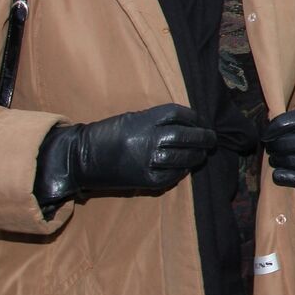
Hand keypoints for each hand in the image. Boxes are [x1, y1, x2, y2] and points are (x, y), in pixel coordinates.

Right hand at [33, 104, 216, 215]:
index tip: (201, 121)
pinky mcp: (145, 180)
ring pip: (183, 157)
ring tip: (202, 154)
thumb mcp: (132, 118)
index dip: (194, 117)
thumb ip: (157, 120)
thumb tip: (188, 125)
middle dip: (203, 137)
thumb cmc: (108, 134)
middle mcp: (148, 138)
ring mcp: (147, 160)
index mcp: (144, 119)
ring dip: (197, 156)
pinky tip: (185, 168)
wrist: (82, 157)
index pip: (179, 114)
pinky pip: (172, 176)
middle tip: (211, 139)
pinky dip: (181, 172)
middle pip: (186, 136)